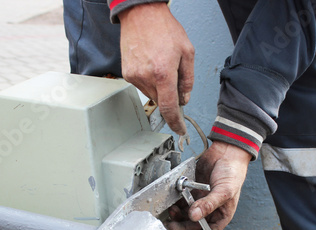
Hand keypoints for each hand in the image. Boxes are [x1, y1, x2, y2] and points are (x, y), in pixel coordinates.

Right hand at [118, 3, 194, 135]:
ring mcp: (134, 76)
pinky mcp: (127, 73)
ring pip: (151, 94)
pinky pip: (142, 85)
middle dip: (170, 94)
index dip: (175, 122)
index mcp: (164, 72)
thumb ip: (188, 79)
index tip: (179, 128)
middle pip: (161, 100)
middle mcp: (146, 76)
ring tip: (161, 64)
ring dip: (159, 86)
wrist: (141, 14)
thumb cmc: (164, 28)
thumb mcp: (187, 52)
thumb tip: (184, 98)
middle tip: (173, 76)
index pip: (169, 107)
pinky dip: (149, 80)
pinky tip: (152, 64)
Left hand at [167, 141, 251, 229]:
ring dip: (176, 216)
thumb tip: (194, 216)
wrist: (226, 152)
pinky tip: (172, 202)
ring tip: (171, 210)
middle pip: (192, 226)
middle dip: (181, 227)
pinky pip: (180, 201)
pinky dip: (175, 203)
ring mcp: (199, 201)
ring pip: (184, 215)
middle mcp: (209, 210)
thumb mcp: (224, 191)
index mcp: (221, 215)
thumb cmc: (233, 173)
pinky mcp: (191, 191)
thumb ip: (209, 204)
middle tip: (171, 225)